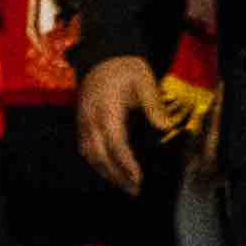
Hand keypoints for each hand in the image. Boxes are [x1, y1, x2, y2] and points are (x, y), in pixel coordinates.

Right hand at [78, 57, 164, 195]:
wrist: (103, 55)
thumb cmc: (126, 68)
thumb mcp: (144, 80)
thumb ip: (153, 104)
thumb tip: (164, 127)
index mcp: (107, 109)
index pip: (115, 144)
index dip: (126, 164)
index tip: (139, 179)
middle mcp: (91, 118)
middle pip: (99, 155)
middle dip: (116, 176)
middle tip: (135, 190)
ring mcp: (83, 121)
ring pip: (89, 155)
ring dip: (106, 173)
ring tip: (125, 186)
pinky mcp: (81, 122)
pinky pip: (85, 148)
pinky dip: (97, 163)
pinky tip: (110, 172)